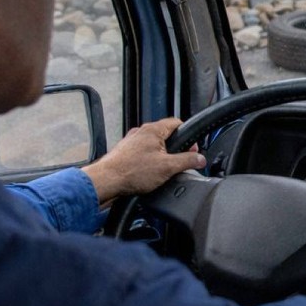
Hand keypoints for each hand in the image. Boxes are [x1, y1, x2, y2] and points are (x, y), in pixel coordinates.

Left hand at [82, 118, 205, 205]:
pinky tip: (149, 174)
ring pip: (154, 145)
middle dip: (176, 149)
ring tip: (163, 170)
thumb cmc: (131, 171)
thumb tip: (200, 159)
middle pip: (166, 135)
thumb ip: (187, 161)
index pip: (177, 123)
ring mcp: (131, 142)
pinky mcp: (125, 153)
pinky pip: (143, 154)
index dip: (188, 136)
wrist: (106, 181)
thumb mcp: (168, 167)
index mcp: (152, 130)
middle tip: (180, 162)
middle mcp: (141, 133)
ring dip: (162, 156)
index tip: (192, 150)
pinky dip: (149, 162)